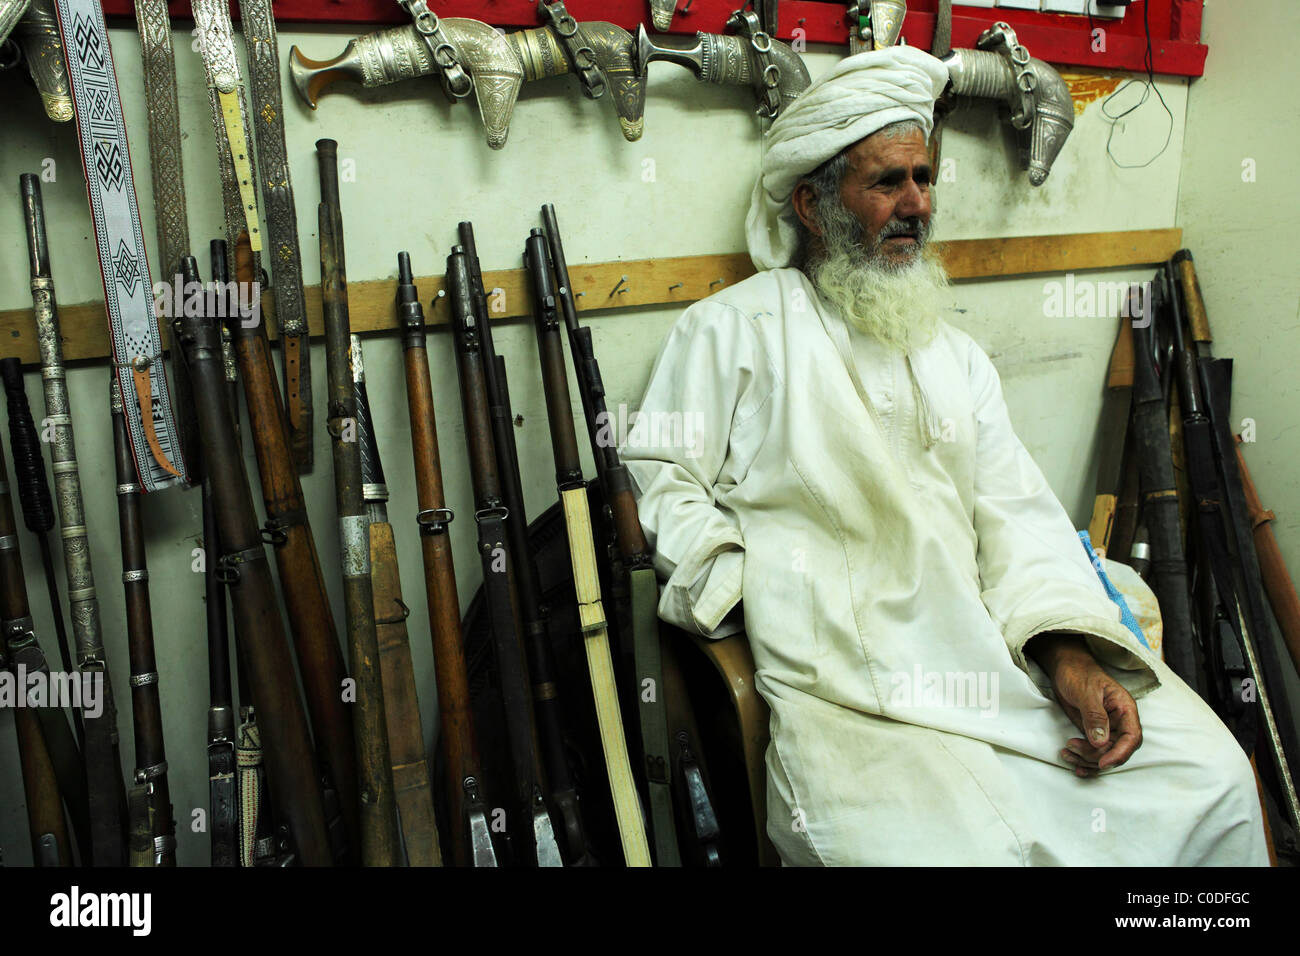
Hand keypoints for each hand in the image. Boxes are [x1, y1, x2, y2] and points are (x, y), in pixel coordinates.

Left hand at [1027, 633, 1143, 777]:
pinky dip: (1083, 760)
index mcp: (1125, 709)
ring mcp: (1107, 729)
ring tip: (1066, 753)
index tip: (1102, 763)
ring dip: (1086, 760)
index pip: (1132, 737)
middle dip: (1096, 756)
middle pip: (1117, 750)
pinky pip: (1094, 753)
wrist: (1065, 669)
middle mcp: (1119, 722)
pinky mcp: (1094, 734)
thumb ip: (1094, 715)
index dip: (1120, 753)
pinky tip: (1072, 762)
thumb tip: (1101, 742)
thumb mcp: (1085, 691)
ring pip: (1104, 755)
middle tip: (1073, 748)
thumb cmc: (1078, 674)